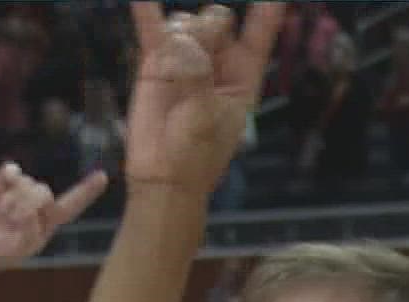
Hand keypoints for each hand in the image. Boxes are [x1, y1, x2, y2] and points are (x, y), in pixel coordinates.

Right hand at [0, 162, 108, 273]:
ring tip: (2, 213)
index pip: (71, 205)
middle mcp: (35, 204)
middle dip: (28, 205)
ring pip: (26, 183)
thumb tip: (29, 204)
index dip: (86, 191)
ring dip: (12, 200)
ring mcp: (17, 191)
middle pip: (43, 192)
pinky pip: (9, 172)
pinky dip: (10, 174)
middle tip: (13, 218)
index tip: (102, 176)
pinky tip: (6, 177)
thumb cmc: (0, 252)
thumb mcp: (23, 247)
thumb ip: (33, 228)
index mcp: (48, 221)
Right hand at [125, 2, 283, 192]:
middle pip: (216, 19)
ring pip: (185, 22)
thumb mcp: (206, 116)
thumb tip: (177, 43)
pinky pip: (151, 29)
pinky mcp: (154, 63)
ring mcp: (184, 59)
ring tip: (171, 72)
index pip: (259, 36)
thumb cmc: (195, 154)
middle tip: (194, 61)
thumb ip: (197, 75)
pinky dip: (146, 12)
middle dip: (206, 30)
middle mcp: (216, 63)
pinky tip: (141, 0)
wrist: (163, 176)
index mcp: (242, 77)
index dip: (267, 13)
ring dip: (180, 36)